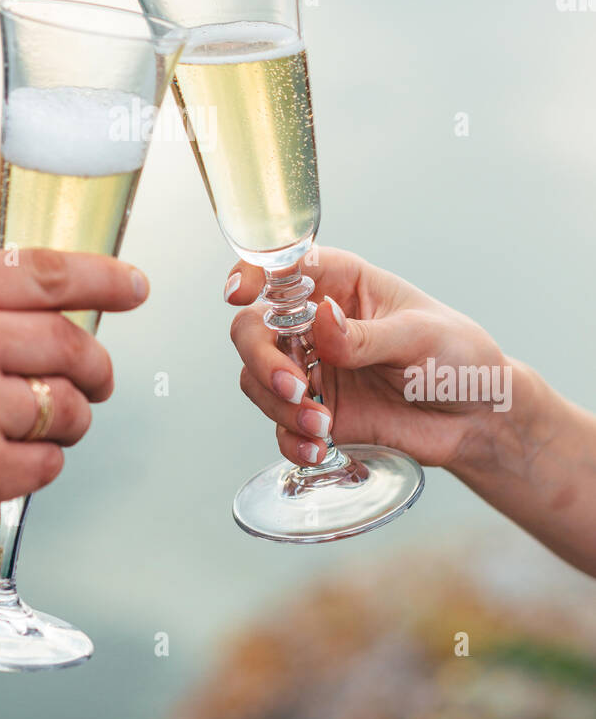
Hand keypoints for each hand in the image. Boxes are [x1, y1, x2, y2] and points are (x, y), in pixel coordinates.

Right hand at [0, 248, 148, 561]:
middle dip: (95, 366)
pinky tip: (0, 460)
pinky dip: (38, 463)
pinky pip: (47, 462)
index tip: (133, 287)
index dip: (102, 279)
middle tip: (96, 379)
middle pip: (70, 343)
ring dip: (67, 419)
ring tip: (32, 424)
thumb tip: (55, 305)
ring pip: (68, 407)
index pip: (43, 272)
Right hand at [226, 247, 507, 472]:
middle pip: (253, 329)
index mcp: (340, 284)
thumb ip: (368, 335)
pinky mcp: (318, 413)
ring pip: (257, 379)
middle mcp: (315, 324)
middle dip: (262, 360)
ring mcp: (313, 370)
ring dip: (278, 406)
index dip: (252, 275)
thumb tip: (321, 321)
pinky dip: (291, 439)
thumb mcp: (421, 337)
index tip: (239, 294)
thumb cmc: (458, 357)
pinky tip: (319, 450)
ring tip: (323, 428)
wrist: (479, 418)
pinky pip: (281, 426)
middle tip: (296, 389)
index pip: (282, 269)